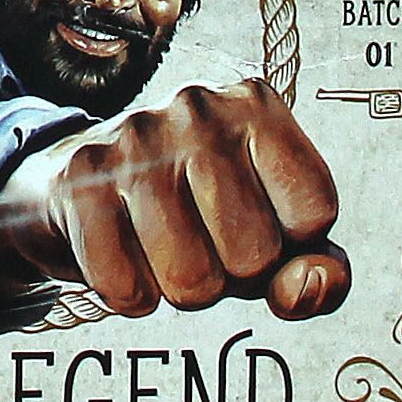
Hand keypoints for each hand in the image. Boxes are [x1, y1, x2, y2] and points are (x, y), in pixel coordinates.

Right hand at [42, 79, 351, 319]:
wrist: (79, 186)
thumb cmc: (195, 210)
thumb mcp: (273, 230)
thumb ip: (322, 268)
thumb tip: (307, 288)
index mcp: (257, 107)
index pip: (314, 214)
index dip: (289, 245)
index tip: (255, 220)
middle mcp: (199, 109)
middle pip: (254, 257)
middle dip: (230, 275)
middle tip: (200, 239)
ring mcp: (136, 140)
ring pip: (192, 281)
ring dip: (178, 288)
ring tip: (161, 244)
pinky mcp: (81, 179)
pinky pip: (127, 288)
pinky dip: (130, 293)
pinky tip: (122, 250)